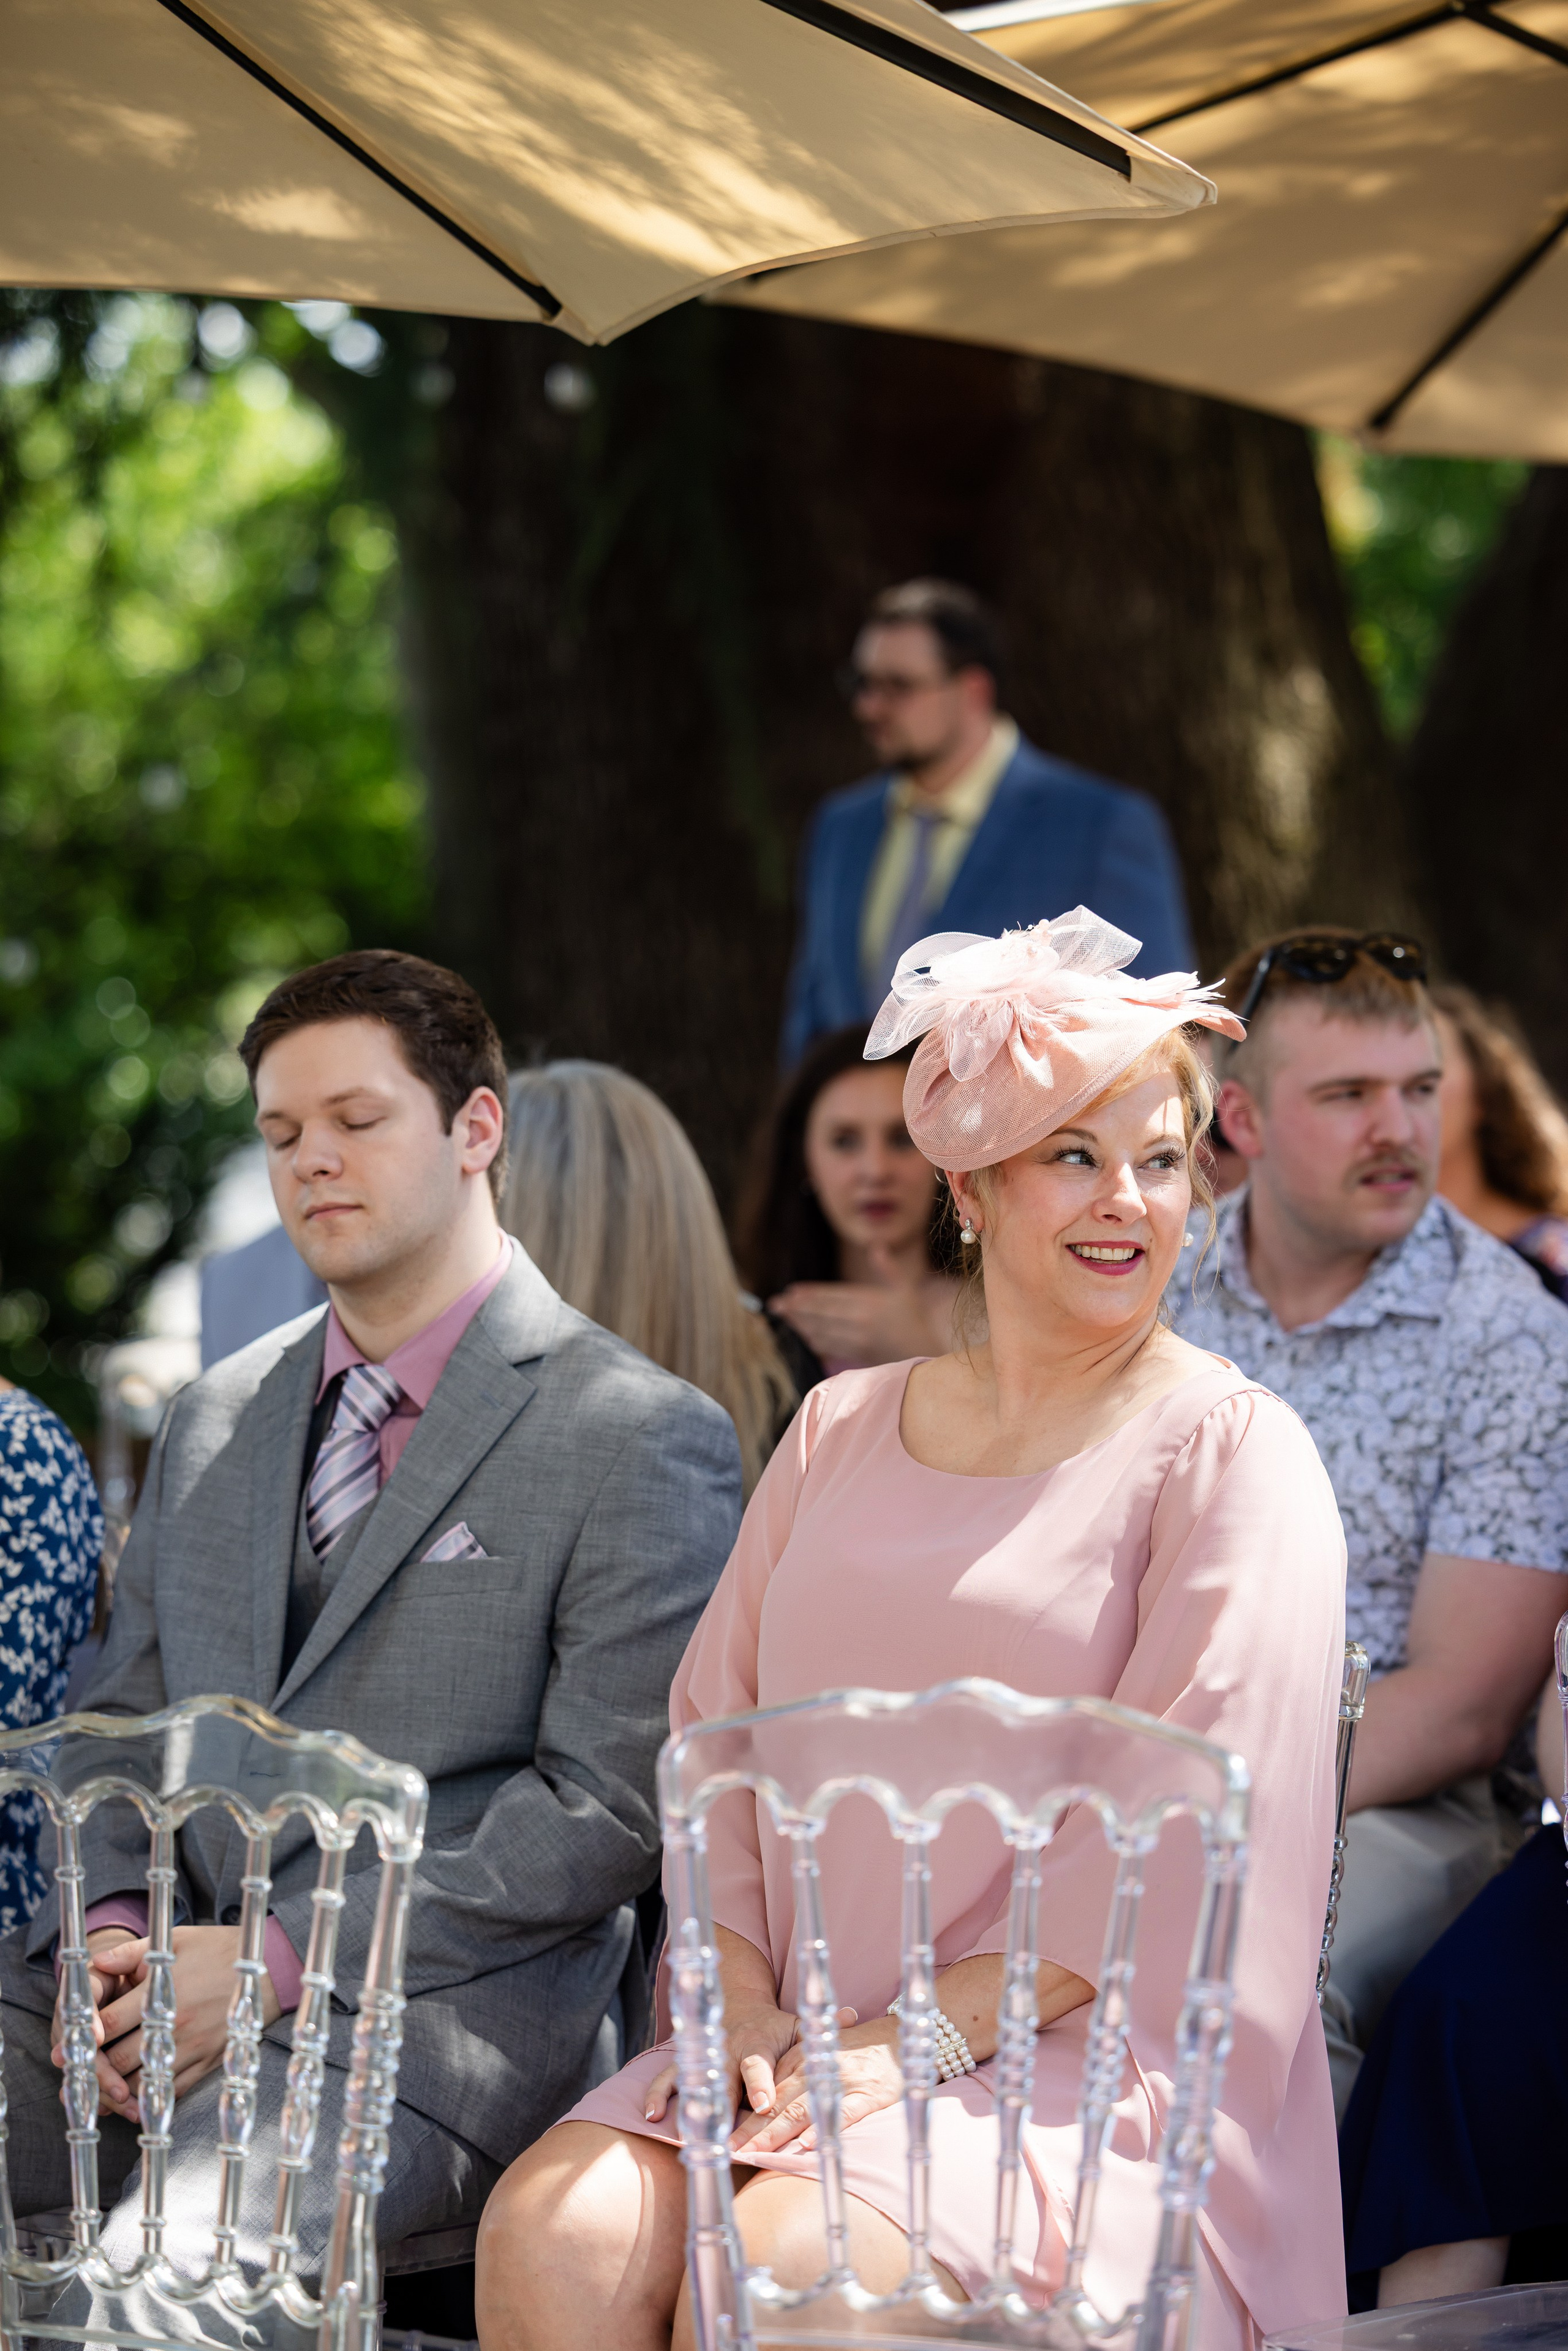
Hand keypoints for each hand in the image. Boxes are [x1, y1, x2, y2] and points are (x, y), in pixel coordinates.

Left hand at [52, 1924, 281, 2116]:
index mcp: (164, 1993)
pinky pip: (169, 2092)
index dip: (82, 2039)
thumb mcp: (177, 1941)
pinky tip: (133, 2098)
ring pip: (141, 2083)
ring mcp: (192, 2048)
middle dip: (92, 2071)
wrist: (270, 1970)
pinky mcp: (207, 2064)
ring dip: (115, 2091)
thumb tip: (95, 1962)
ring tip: (95, 2093)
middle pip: (119, 2060)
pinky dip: (148, 2099)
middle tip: (72, 2077)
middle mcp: (176, 2026)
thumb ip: (132, 1952)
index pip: (109, 2025)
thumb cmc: (219, 1950)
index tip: (64, 2048)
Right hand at [641, 2002, 856, 2131]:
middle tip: (717, 2133)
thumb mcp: (799, 2026)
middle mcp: (727, 2049)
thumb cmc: (774, 2027)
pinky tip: (651, 2116)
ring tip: (677, 2129)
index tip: (763, 2104)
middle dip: (720, 2107)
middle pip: (722, 2080)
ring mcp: (704, 2056)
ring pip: (691, 2079)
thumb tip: (854, 2017)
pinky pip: (668, 2077)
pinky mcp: (686, 2063)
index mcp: (756, 2043)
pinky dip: (658, 2093)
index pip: (758, 2065)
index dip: (760, 2084)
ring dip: (684, 2103)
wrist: (737, 2005)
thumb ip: (821, 2030)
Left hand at [730, 2016, 900, 2156]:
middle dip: (752, 2132)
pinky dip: (824, 2127)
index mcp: (800, 2061)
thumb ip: (791, 2082)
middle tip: (730, 2152)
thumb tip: (761, 2114)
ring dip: (776, 2133)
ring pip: (803, 2110)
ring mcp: (840, 2081)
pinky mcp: (867, 2094)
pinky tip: (807, 2144)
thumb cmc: (852, 2055)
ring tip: (755, 2153)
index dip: (746, 2122)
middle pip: (778, 2105)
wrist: (896, 2039)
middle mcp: (815, 2070)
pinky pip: (842, 2113)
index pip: (767, 2096)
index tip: (726, 2143)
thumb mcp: (815, 2060)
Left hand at [771, 1259, 950, 1369]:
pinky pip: (830, 1346)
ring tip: (784, 1316)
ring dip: (800, 1323)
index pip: (833, 1296)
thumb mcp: (905, 1290)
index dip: (810, 1293)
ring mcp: (858, 1340)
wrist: (925, 1353)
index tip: (791, 1290)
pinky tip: (803, 1335)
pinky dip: (814, 1340)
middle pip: (822, 1313)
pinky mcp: (857, 1355)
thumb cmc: (914, 1319)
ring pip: (821, 1330)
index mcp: (871, 1302)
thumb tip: (877, 1245)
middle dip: (796, 1308)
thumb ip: (887, 1269)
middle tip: (775, 1304)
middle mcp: (862, 1320)